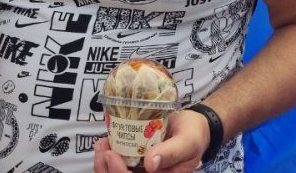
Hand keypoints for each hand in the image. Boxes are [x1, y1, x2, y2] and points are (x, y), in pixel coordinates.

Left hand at [94, 110, 208, 172]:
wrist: (193, 127)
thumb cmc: (194, 135)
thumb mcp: (188, 141)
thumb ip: (172, 152)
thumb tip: (150, 165)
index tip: (111, 155)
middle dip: (106, 169)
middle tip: (102, 146)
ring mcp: (142, 172)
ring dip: (103, 164)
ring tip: (102, 143)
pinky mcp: (136, 164)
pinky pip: (117, 166)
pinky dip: (108, 158)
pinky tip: (106, 142)